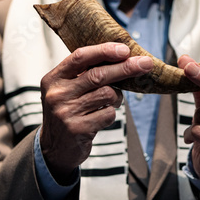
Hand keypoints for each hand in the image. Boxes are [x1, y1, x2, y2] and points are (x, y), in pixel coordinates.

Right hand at [39, 43, 152, 182]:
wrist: (54, 149)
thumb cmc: (67, 113)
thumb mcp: (67, 90)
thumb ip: (85, 75)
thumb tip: (122, 57)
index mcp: (53, 79)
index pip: (80, 57)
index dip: (104, 51)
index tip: (125, 49)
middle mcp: (57, 94)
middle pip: (98, 75)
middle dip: (125, 68)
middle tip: (145, 63)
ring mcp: (66, 112)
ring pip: (107, 94)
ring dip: (117, 97)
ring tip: (112, 101)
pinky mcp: (78, 129)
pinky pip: (108, 114)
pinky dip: (111, 113)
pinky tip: (101, 117)